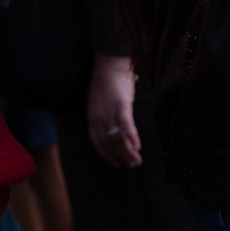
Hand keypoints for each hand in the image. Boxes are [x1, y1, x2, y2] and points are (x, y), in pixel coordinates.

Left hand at [87, 53, 141, 167]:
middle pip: (109, 143)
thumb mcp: (98, 103)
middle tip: (131, 165)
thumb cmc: (105, 83)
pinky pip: (126, 125)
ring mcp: (109, 111)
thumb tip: (112, 130)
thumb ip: (102, 117)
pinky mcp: (121, 105)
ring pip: (117, 137)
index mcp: (92, 117)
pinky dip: (132, 137)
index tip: (115, 164)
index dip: (107, 155)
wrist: (109, 64)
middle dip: (120, 157)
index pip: (97, 142)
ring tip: (137, 160)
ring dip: (128, 151)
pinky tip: (138, 146)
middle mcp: (98, 117)